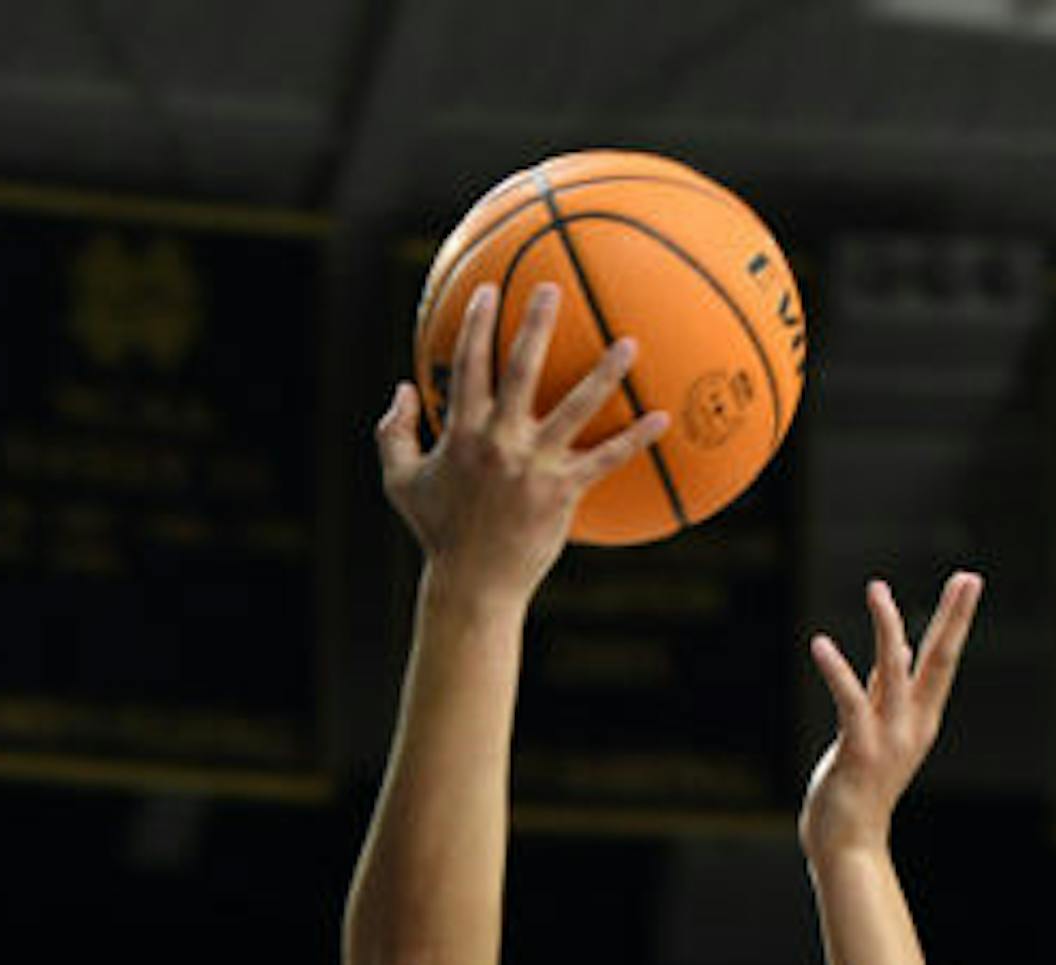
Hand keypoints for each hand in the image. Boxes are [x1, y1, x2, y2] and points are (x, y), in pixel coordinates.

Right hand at [376, 281, 668, 603]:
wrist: (472, 585)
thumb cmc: (438, 532)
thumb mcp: (401, 483)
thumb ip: (394, 433)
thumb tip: (403, 389)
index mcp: (462, 433)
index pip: (469, 366)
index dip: (477, 325)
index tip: (491, 290)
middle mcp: (499, 442)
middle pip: (520, 370)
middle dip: (535, 325)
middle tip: (552, 288)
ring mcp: (533, 465)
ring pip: (574, 407)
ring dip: (604, 373)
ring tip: (629, 342)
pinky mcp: (562, 492)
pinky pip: (604, 459)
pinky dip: (634, 440)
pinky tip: (661, 418)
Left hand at [801, 571, 981, 858]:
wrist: (849, 845)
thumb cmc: (859, 790)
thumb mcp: (879, 732)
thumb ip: (887, 692)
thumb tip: (902, 650)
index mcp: (920, 720)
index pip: (941, 661)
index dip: (954, 620)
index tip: (967, 581)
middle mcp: (911, 726)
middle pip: (938, 662)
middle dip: (953, 619)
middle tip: (969, 577)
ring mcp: (888, 738)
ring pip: (894, 672)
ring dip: (887, 628)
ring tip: (877, 589)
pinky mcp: (858, 750)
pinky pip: (849, 701)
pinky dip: (836, 671)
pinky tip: (821, 644)